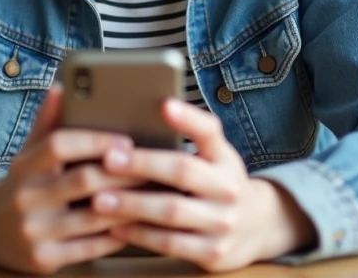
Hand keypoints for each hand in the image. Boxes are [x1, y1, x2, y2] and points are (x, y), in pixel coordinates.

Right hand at [0, 84, 141, 273]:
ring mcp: (35, 232)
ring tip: (154, 193)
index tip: (126, 141)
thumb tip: (61, 86)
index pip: (59, 146)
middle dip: (123, 172)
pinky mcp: (46, 260)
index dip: (94, 141)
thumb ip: (47, 122)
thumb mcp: (28, 154)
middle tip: (154, 165)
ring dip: (128, 204)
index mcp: (23, 167)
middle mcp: (25, 199)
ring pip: (93, 218)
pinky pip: (91, 247)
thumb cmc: (22, 185)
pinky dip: (117, 234)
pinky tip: (136, 222)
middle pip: (83, 181)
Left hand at [92, 98, 316, 271]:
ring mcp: (222, 221)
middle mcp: (227, 187)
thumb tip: (137, 117)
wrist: (258, 226)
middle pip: (182, 170)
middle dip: (141, 164)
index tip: (164, 105)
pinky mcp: (213, 252)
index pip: (209, 131)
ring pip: (172, 211)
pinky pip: (170, 243)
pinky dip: (140, 234)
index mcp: (223, 157)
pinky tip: (117, 227)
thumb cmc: (218, 183)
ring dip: (132, 204)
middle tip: (107, 160)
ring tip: (100, 199)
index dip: (187, 118)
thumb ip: (186, 139)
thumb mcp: (213, 156)